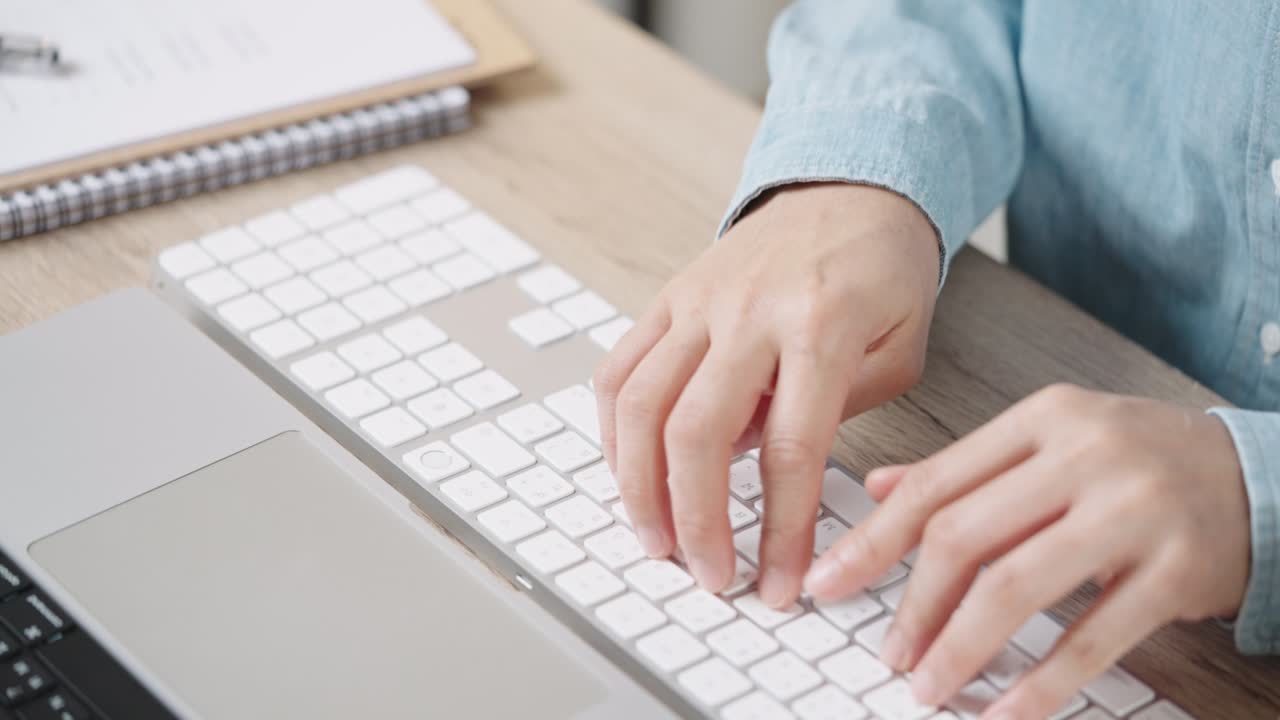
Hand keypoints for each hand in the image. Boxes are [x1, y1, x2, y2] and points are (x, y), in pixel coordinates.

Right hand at [593, 182, 939, 604]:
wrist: (848, 186)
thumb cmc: (883, 272)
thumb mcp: (902, 348)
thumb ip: (841, 415)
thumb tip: (765, 474)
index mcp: (821, 325)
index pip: (792, 448)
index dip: (783, 530)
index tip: (781, 584)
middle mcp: (748, 312)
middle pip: (696, 433)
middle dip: (696, 522)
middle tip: (709, 575)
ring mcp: (697, 302)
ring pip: (640, 405)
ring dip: (638, 486)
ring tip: (656, 540)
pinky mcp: (666, 299)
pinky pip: (618, 370)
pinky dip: (612, 433)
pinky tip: (628, 475)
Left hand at [805, 384, 1250, 717]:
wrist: (1255, 477)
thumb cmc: (1135, 461)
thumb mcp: (1049, 441)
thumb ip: (964, 467)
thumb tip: (877, 488)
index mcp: (1042, 419)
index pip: (936, 484)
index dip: (873, 540)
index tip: (830, 581)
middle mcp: (1084, 456)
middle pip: (966, 536)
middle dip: (913, 604)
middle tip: (890, 652)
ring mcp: (1134, 511)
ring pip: (1016, 586)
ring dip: (960, 646)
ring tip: (928, 684)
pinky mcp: (1176, 571)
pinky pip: (1092, 638)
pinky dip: (1041, 682)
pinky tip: (1005, 710)